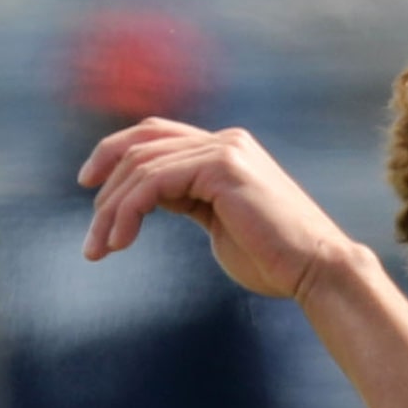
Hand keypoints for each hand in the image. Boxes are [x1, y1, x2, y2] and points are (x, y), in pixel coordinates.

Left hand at [79, 117, 374, 301]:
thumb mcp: (220, 225)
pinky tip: (120, 240)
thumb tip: (152, 199)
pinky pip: (154, 182)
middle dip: (106, 188)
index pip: (157, 136)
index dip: (115, 154)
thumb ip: (189, 202)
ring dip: (112, 210)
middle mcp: (226, 141)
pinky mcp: (222, 167)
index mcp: (228, 150)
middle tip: (93, 238)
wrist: (317, 271)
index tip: (90, 189)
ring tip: (100, 248)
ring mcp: (226, 149)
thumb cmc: (277, 262)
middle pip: (142, 144)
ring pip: (142, 165)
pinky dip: (128, 211)